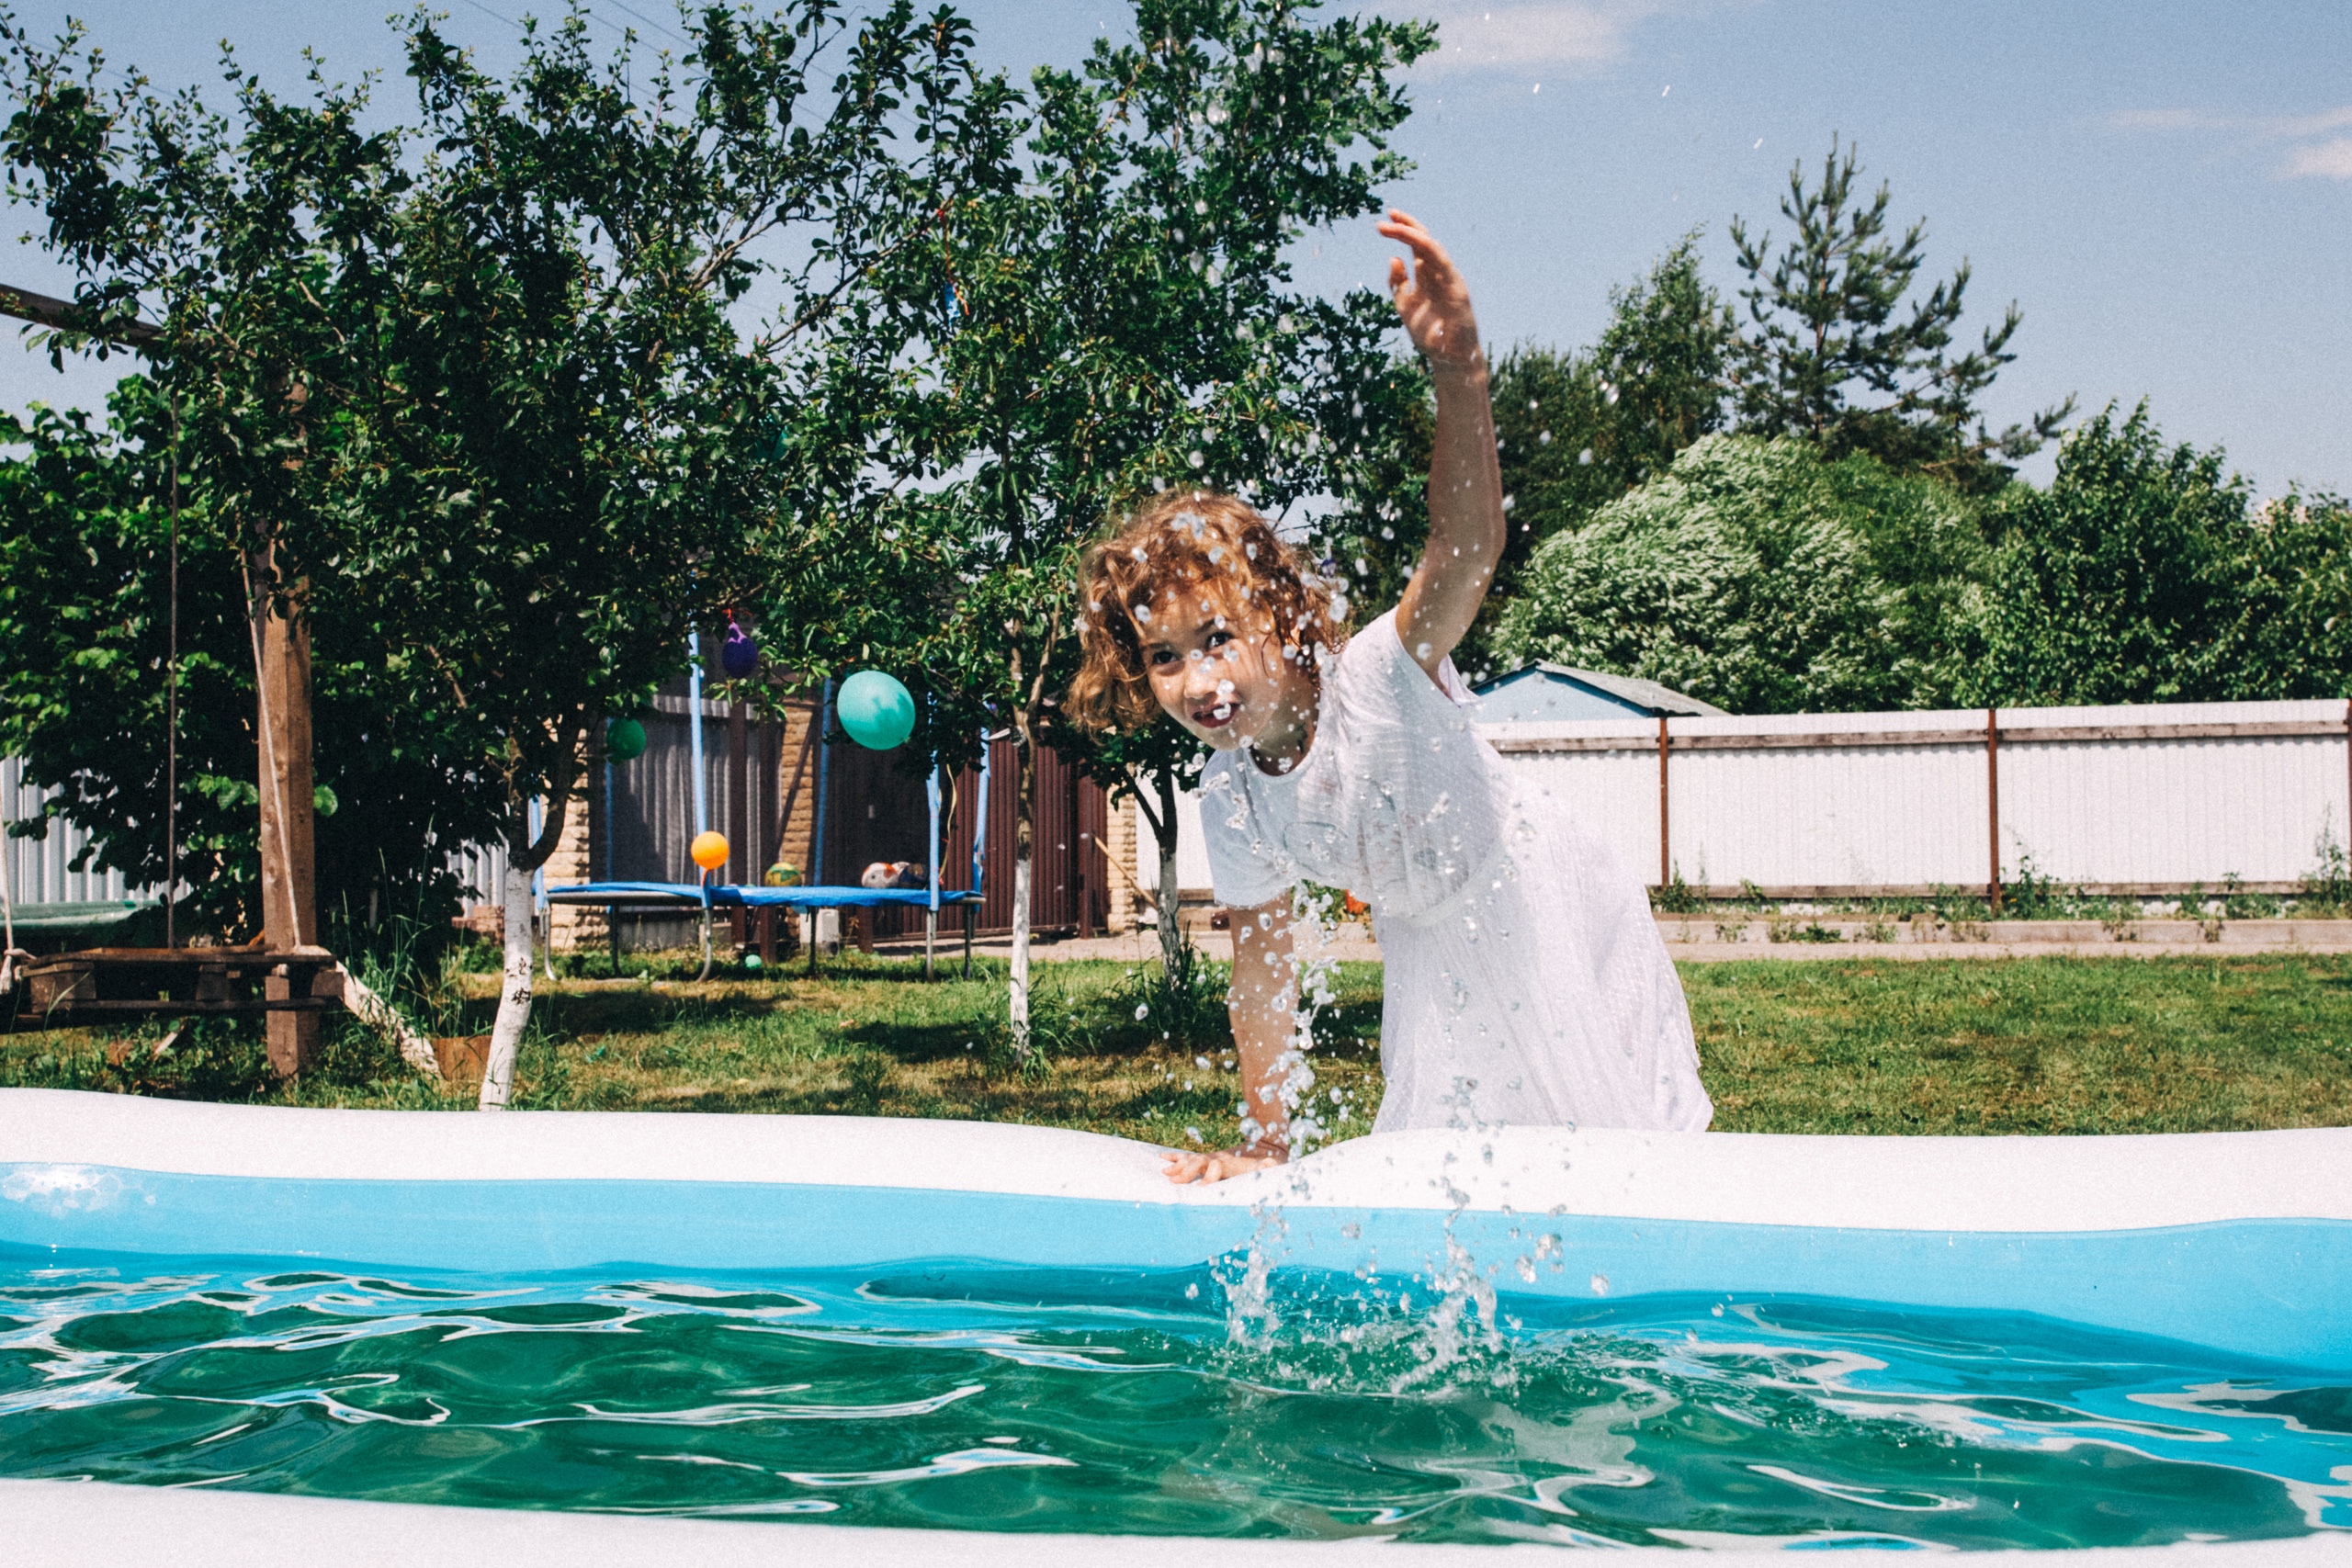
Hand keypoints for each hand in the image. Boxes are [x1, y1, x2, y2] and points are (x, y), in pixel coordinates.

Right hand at [1162, 1138, 1287, 1184]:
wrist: (1267, 1145)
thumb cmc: (1271, 1163)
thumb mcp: (1275, 1165)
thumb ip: (1271, 1166)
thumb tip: (1268, 1163)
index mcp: (1233, 1163)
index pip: (1216, 1168)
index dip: (1209, 1177)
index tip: (1200, 1188)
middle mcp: (1219, 1159)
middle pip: (1200, 1162)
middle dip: (1187, 1171)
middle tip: (1173, 1181)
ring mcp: (1213, 1157)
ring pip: (1192, 1159)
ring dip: (1178, 1165)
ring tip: (1164, 1172)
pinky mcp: (1209, 1159)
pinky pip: (1190, 1157)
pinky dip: (1177, 1157)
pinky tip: (1162, 1158)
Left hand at [1379, 208, 1480, 372]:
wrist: (1448, 357)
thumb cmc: (1428, 332)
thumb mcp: (1404, 305)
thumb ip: (1398, 283)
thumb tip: (1393, 258)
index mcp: (1426, 274)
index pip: (1415, 245)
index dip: (1401, 230)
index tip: (1382, 222)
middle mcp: (1438, 272)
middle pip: (1424, 240)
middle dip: (1406, 225)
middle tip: (1388, 215)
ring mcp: (1448, 278)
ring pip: (1433, 248)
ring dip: (1414, 235)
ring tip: (1395, 227)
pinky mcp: (1457, 288)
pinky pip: (1444, 264)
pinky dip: (1431, 251)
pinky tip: (1417, 241)